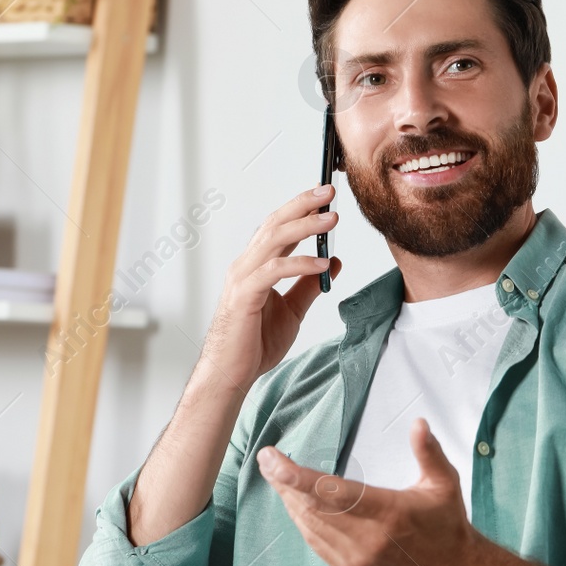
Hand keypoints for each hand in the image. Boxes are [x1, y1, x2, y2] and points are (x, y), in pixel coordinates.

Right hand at [199, 184, 341, 391]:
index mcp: (256, 266)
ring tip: (331, 219)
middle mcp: (246, 266)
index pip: (279, 227)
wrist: (232, 373)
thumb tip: (332, 261)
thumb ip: (309, 285)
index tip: (325, 196)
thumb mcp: (293, 310)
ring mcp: (243, 279)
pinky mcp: (244, 296)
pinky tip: (321, 264)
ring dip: (304, 226)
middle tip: (329, 192)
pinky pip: (273, 272)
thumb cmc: (254, 342)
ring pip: (273, 241)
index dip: (301, 209)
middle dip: (303, 205)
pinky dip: (299, 264)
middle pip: (275, 224)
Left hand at [255, 417, 484, 565]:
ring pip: (309, 526)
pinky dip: (302, 522)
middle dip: (284, 483)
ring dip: (290, 501)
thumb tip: (418, 423)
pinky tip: (295, 505)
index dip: (295, 476)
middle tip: (267, 461)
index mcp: (387, 512)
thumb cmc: (447, 525)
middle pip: (311, 507)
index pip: (331, 492)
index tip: (271, 459)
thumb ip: (428, 451)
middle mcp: (367, 539)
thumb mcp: (444, 484)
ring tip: (276, 478)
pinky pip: (316, 544)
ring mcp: (356, 559)